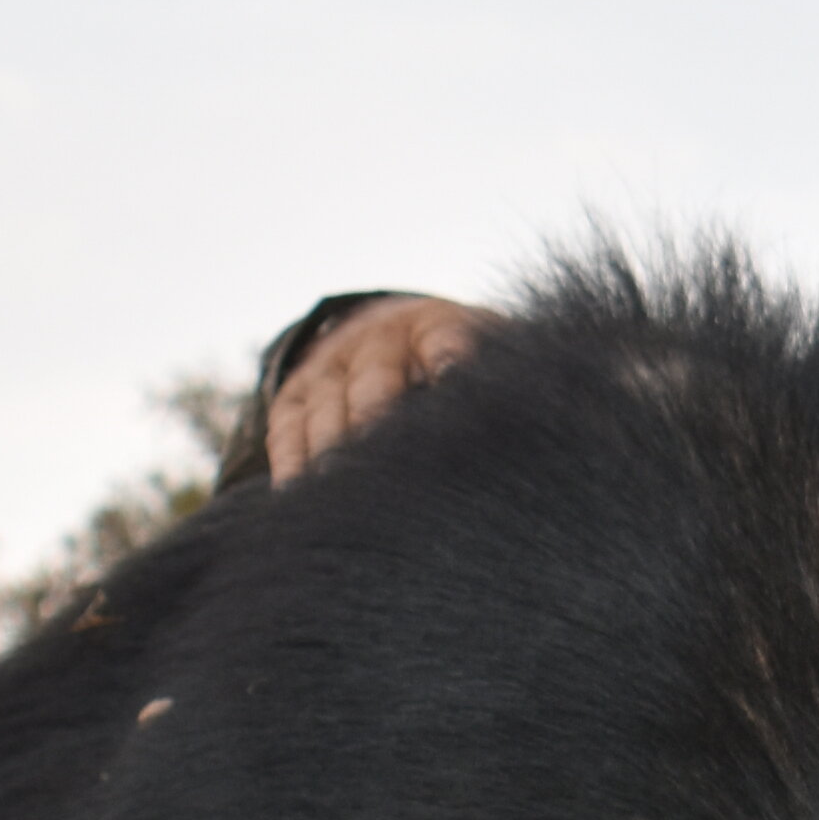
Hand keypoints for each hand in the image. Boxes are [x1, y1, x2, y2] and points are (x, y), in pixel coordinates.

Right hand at [264, 294, 487, 480]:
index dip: (447, 356)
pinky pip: (287, 430)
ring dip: (332, 448)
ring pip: (328, 407)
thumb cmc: (453, 365)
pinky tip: (296, 494)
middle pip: (375, 377)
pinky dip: (291, 462)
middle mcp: (377, 341)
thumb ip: (502, 381)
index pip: (441, 338)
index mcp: (433, 325)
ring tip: (339, 487)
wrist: (384, 336)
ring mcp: (330, 368)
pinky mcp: (295, 397)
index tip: (451, 378)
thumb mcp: (483, 353)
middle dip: (378, 415)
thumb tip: (531, 418)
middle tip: (386, 458)